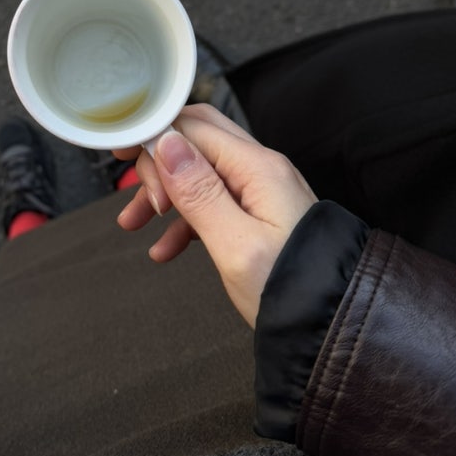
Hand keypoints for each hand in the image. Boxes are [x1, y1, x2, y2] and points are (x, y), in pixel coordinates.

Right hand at [114, 105, 317, 326]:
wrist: (334, 329)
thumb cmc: (293, 292)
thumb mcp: (236, 245)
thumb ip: (199, 192)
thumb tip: (167, 143)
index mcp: (257, 168)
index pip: (194, 127)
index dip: (154, 136)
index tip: (121, 153)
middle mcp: (261, 171)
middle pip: (197, 141)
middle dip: (158, 162)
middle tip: (136, 194)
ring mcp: (261, 192)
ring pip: (199, 173)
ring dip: (165, 194)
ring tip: (135, 224)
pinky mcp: (259, 216)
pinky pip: (212, 203)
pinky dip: (184, 220)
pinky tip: (164, 249)